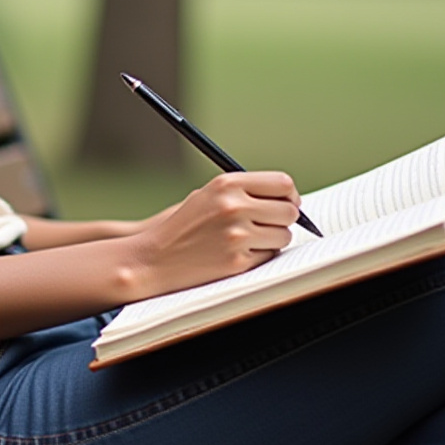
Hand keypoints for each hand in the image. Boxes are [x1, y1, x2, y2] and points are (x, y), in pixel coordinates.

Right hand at [125, 171, 300, 296]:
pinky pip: (269, 256)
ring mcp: (237, 235)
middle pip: (289, 211)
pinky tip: (237, 254)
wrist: (155, 258)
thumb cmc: (183, 226)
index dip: (289, 195)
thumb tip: (287, 198)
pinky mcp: (238, 261)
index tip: (288, 202)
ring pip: (284, 236)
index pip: (282, 183)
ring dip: (272, 240)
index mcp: (227, 184)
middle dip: (283, 220)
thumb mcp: (208, 195)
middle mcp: (234, 206)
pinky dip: (259, 256)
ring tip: (248, 240)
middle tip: (270, 225)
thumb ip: (244, 192)